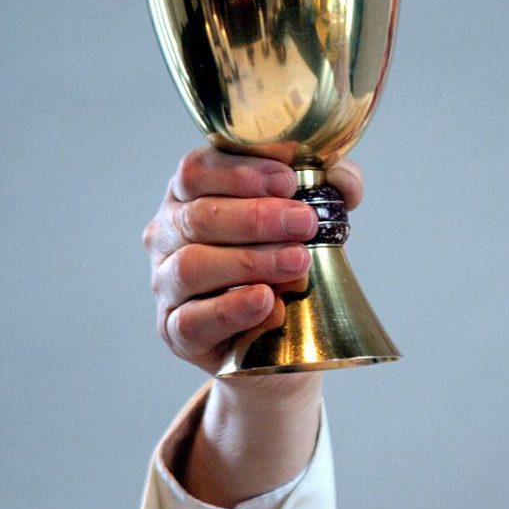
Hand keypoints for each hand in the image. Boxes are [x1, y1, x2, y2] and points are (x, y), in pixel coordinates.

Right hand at [143, 147, 363, 377]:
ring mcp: (165, 283)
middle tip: (305, 223)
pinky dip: (230, 309)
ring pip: (192, 266)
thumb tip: (343, 180)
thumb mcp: (305, 217)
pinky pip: (191, 320)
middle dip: (256, 217)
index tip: (288, 181)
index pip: (196, 170)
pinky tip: (267, 301)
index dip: (240, 172)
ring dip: (249, 261)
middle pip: (198, 216)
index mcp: (189, 195)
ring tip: (297, 261)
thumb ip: (327, 188)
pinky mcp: (174, 331)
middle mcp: (167, 235)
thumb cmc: (282, 262)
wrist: (280, 338)